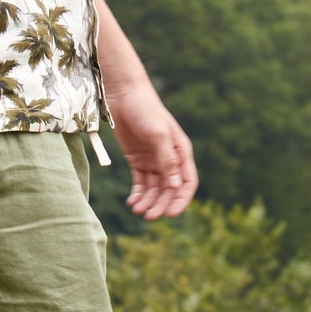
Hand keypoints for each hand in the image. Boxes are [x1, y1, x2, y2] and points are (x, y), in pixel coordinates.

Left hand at [109, 83, 197, 219]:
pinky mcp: (138, 160)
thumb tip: (175, 186)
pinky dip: (138, 194)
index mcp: (181, 152)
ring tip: (137, 211)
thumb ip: (167, 160)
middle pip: (169, 190)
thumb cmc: (145, 110)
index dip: (181, 200)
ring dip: (148, 202)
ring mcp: (153, 160)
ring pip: (154, 189)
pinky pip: (141, 183)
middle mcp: (170, 159)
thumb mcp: (158, 134)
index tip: (171, 215)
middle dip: (161, 205)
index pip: (187, 183)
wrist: (124, 94)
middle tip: (149, 217)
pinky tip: (132, 202)